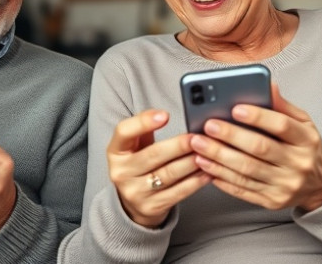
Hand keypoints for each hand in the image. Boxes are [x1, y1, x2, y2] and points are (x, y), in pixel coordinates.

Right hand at [107, 110, 210, 227]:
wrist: (133, 204)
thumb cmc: (138, 166)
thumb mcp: (134, 147)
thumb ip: (145, 129)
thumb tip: (164, 114)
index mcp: (115, 151)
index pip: (124, 132)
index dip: (144, 122)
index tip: (165, 115)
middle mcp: (121, 172)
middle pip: (153, 154)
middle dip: (178, 145)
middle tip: (197, 137)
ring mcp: (135, 192)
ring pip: (168, 174)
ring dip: (190, 162)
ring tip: (207, 153)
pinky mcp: (151, 207)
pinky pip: (178, 192)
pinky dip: (195, 181)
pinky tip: (207, 172)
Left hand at [189, 83, 321, 211]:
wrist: (320, 184)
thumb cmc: (304, 147)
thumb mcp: (302, 123)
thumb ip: (282, 105)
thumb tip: (267, 84)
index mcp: (306, 140)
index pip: (282, 125)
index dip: (257, 116)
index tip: (234, 108)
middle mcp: (298, 164)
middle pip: (260, 148)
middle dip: (230, 136)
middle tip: (207, 126)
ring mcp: (285, 185)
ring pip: (247, 170)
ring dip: (219, 157)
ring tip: (198, 145)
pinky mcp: (272, 201)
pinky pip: (243, 189)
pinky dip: (221, 177)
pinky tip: (206, 165)